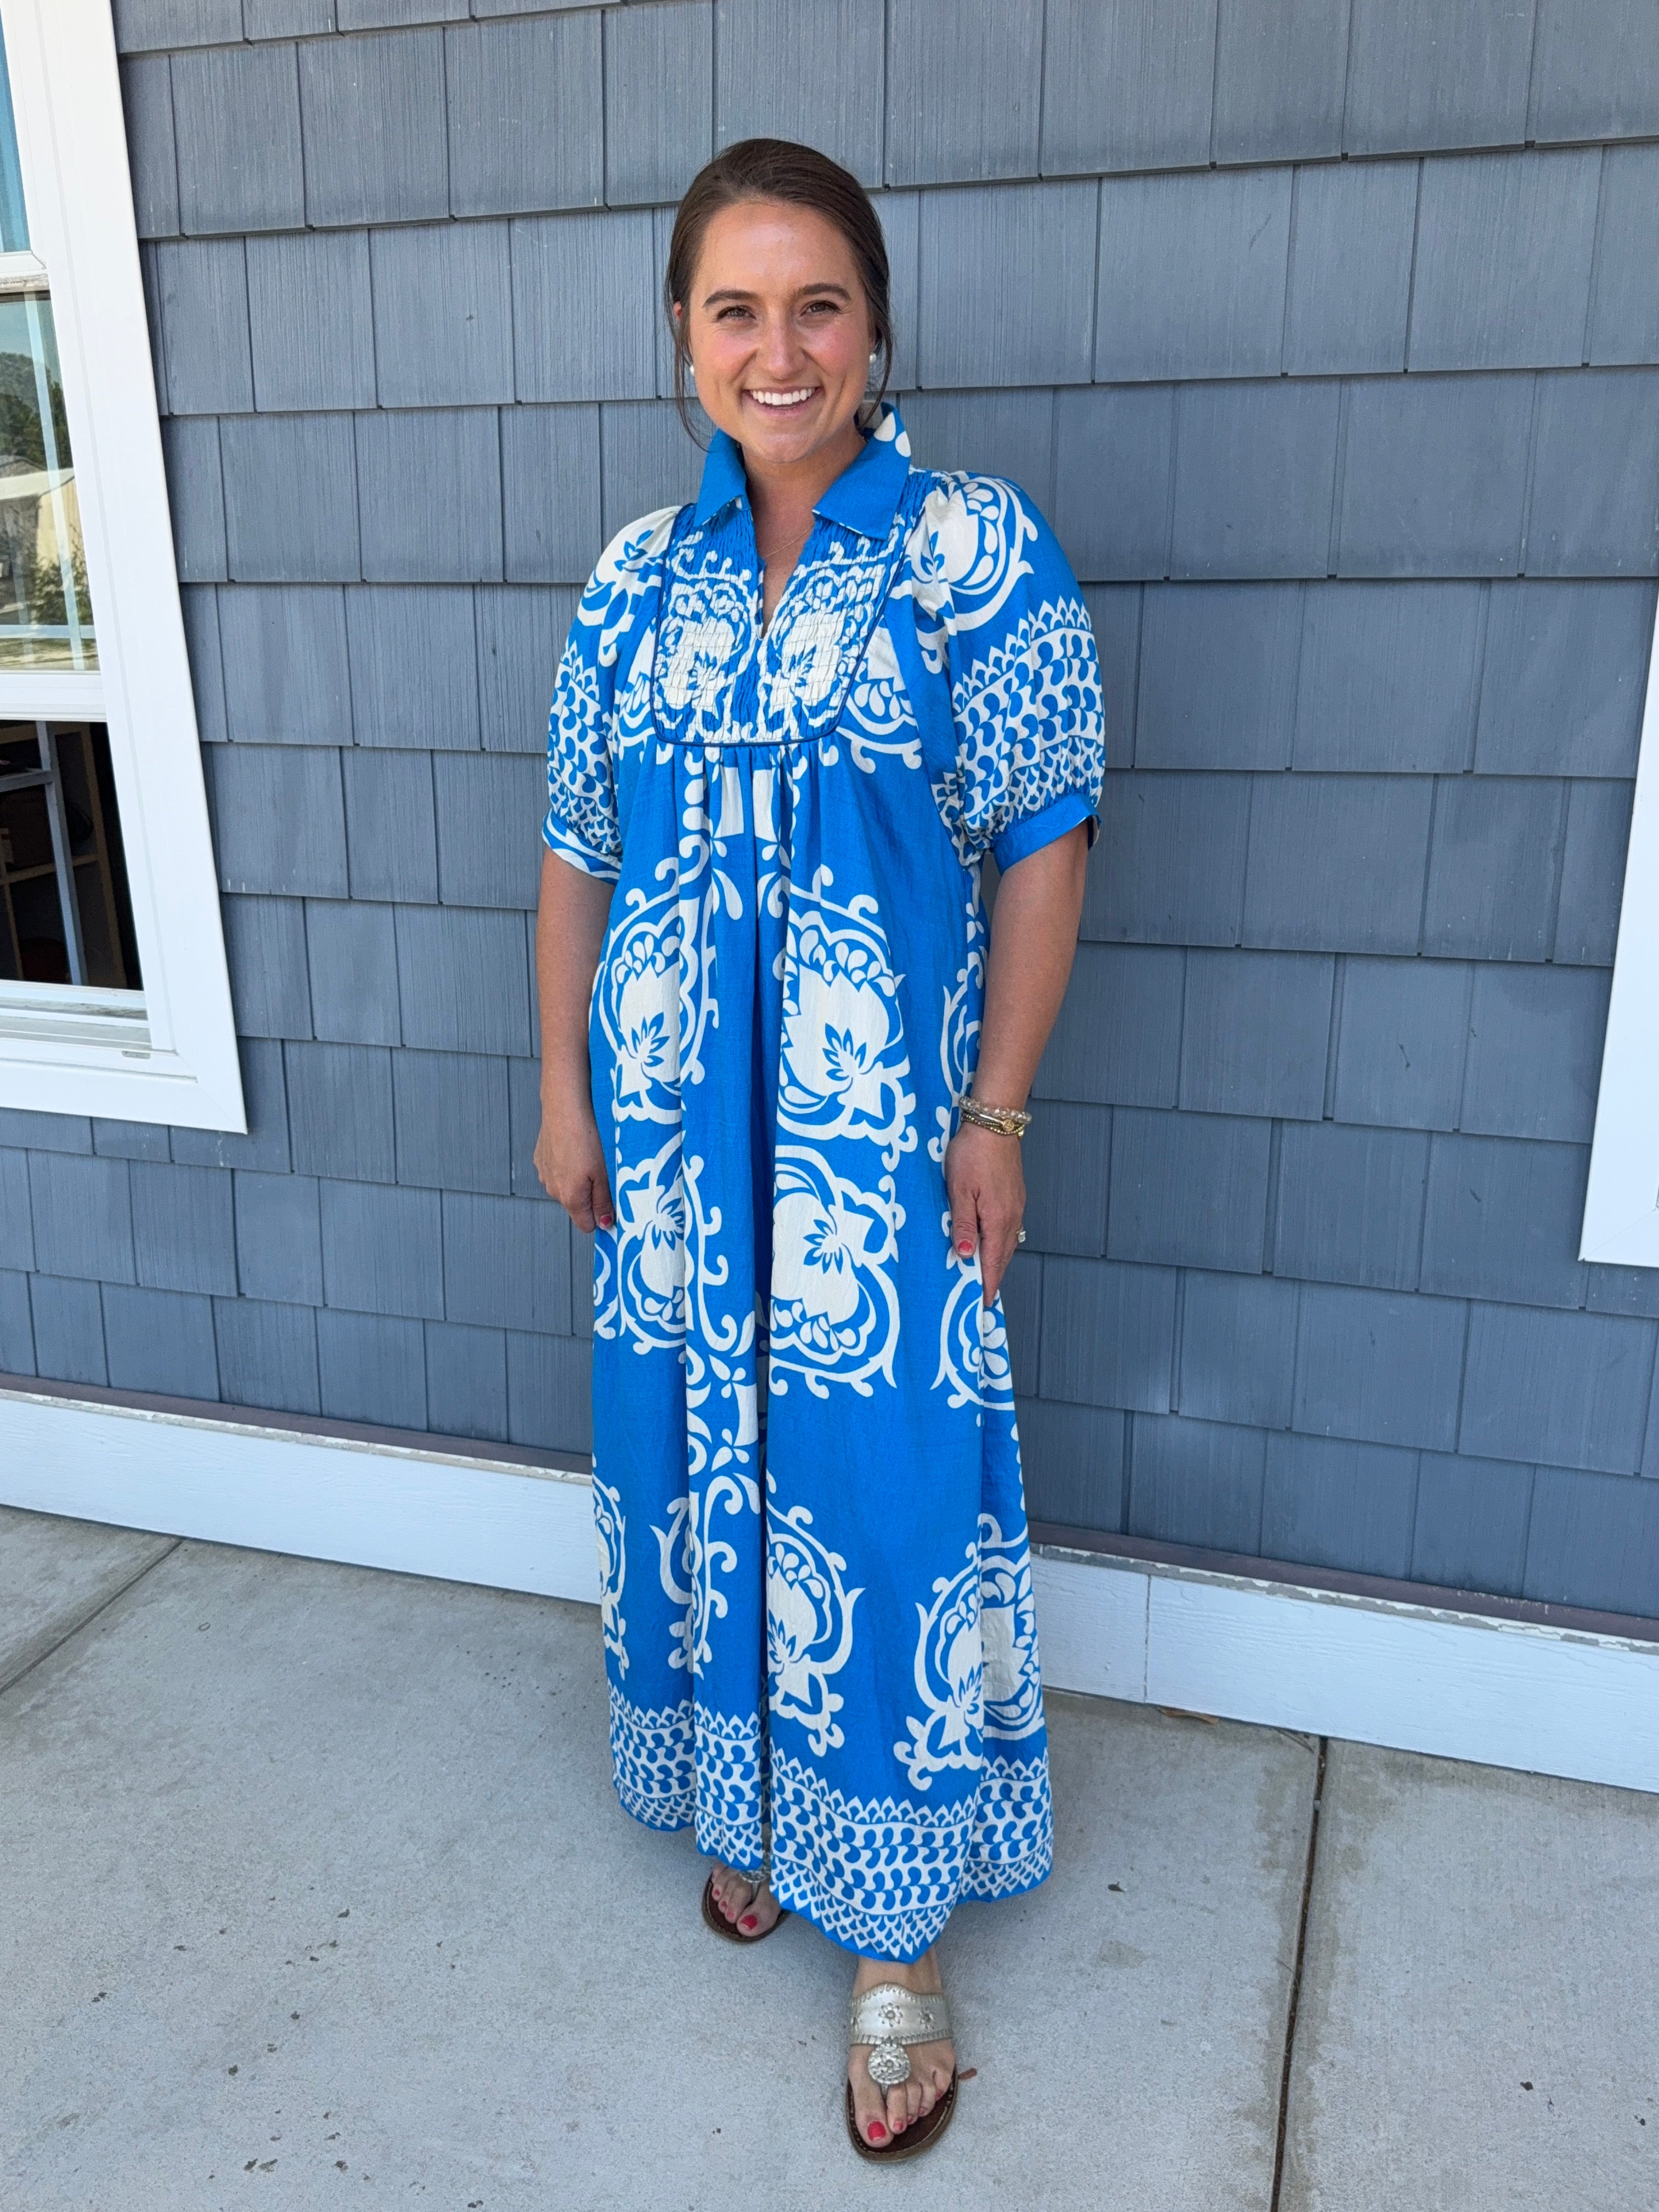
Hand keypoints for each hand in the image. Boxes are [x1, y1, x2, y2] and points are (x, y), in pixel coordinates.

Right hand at [535, 1094, 613, 1232]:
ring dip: (577, 1180)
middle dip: (590, 1196)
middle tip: (602, 1173)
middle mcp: (552, 1190)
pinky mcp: (540, 1160)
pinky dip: (566, 1166)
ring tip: (588, 1157)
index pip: (586, 1225)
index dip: (600, 1217)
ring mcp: (544, 1175)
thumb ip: (603, 1202)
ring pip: (565, 1188)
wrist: (563, 1109)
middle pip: (576, 1207)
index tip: (610, 1204)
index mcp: (570, 1197)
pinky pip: (556, 1172)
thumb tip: (605, 1224)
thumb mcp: (602, 1174)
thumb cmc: (585, 1138)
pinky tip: (574, 1149)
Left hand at [944, 1124, 1025, 1306]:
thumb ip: (962, 1224)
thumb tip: (965, 1256)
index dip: (988, 1285)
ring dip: (997, 1261)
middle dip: (993, 1278)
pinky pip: (1008, 1229)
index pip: (993, 1262)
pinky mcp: (1014, 1196)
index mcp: (997, 1219)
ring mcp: (1016, 1206)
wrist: (994, 1124)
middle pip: (1003, 1257)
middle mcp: (1011, 1217)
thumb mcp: (959, 1190)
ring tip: (984, 1275)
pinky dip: (999, 1243)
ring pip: (1007, 1243)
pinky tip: (989, 1243)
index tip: (983, 1305)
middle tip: (981, 1297)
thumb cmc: (972, 1154)